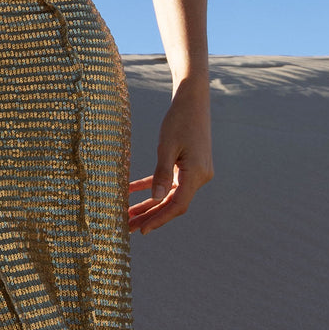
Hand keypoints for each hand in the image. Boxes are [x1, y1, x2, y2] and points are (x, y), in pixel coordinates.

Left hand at [128, 78, 213, 235]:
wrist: (192, 99)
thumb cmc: (179, 119)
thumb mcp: (167, 146)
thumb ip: (162, 173)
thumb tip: (156, 199)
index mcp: (197, 174)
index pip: (177, 205)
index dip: (159, 219)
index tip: (142, 230)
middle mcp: (200, 177)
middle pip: (173, 203)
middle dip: (151, 216)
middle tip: (128, 229)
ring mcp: (195, 172)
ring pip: (169, 195)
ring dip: (149, 205)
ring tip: (128, 216)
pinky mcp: (188, 165)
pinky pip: (168, 181)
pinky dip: (151, 186)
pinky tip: (130, 191)